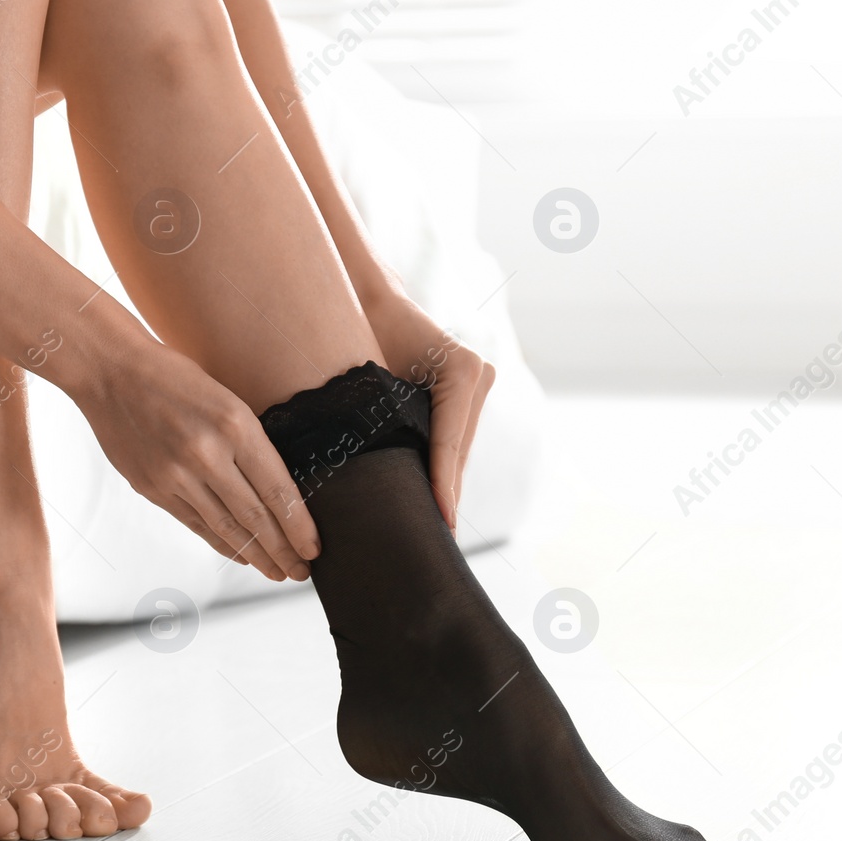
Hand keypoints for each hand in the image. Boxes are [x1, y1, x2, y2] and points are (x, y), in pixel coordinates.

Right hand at [82, 334, 319, 581]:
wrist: (110, 371)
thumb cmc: (174, 376)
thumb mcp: (227, 396)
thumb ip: (249, 440)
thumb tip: (279, 488)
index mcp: (235, 425)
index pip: (278, 489)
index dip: (299, 526)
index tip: (314, 548)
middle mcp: (207, 454)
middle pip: (255, 517)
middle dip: (282, 551)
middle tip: (300, 573)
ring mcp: (176, 475)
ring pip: (225, 527)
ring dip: (255, 555)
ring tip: (276, 572)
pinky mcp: (152, 487)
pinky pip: (194, 524)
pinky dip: (220, 543)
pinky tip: (239, 555)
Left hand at [362, 292, 495, 531]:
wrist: (370, 302)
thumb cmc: (362, 333)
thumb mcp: (371, 380)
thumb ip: (384, 421)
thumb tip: (383, 476)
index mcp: (461, 369)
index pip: (448, 442)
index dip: (443, 484)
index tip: (441, 520)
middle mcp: (477, 374)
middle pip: (458, 451)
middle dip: (445, 494)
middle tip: (437, 538)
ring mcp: (479, 381)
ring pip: (458, 449)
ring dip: (445, 484)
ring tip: (436, 527)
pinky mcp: (469, 390)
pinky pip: (455, 438)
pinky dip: (443, 466)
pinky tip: (436, 500)